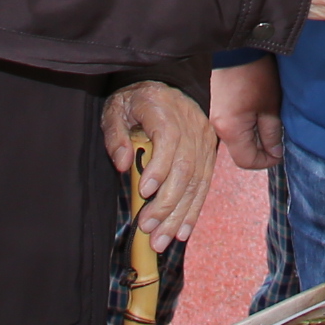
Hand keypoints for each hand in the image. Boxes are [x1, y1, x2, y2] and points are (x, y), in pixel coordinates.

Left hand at [104, 80, 217, 247]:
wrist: (166, 84)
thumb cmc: (136, 100)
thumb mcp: (116, 109)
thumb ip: (115, 134)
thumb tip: (122, 164)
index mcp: (164, 111)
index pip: (168, 140)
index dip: (159, 167)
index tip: (145, 190)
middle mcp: (190, 126)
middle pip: (185, 169)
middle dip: (167, 204)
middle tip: (148, 228)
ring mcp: (203, 140)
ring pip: (196, 182)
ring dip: (179, 215)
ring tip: (162, 240)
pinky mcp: (209, 153)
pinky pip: (204, 185)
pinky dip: (193, 210)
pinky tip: (182, 231)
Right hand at [211, 57, 284, 173]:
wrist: (238, 47)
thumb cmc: (256, 76)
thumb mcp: (270, 107)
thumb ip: (272, 134)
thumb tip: (275, 152)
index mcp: (230, 130)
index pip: (246, 161)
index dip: (266, 161)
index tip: (281, 152)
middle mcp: (219, 127)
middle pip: (241, 151)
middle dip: (261, 149)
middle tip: (278, 136)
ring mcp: (216, 117)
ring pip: (238, 139)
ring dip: (255, 137)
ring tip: (270, 123)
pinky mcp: (219, 107)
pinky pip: (234, 126)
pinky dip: (247, 126)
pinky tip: (260, 114)